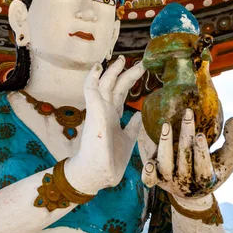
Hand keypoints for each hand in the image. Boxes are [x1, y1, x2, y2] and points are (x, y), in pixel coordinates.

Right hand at [66, 56, 144, 193]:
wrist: (97, 173)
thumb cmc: (110, 159)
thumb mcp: (127, 139)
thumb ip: (132, 126)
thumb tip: (140, 115)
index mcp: (113, 116)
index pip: (120, 93)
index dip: (129, 81)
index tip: (141, 70)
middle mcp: (105, 111)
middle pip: (116, 86)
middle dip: (126, 72)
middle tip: (139, 61)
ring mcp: (98, 110)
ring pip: (105, 84)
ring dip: (112, 71)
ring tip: (120, 59)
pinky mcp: (94, 112)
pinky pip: (91, 90)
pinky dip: (93, 78)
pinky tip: (98, 68)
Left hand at [142, 109, 232, 197]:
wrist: (193, 191)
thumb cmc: (214, 167)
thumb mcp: (228, 158)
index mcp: (205, 178)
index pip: (203, 166)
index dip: (201, 152)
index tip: (200, 135)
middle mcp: (186, 181)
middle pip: (184, 159)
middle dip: (185, 136)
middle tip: (188, 115)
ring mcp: (170, 180)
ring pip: (165, 164)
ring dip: (165, 144)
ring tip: (167, 125)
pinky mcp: (157, 178)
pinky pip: (149, 178)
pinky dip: (148, 172)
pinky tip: (149, 162)